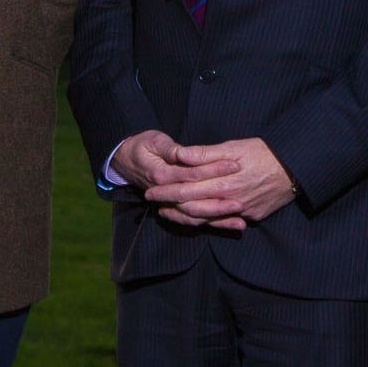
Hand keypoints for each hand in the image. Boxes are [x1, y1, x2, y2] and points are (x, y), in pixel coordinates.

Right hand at [110, 131, 239, 227]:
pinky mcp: (176, 208)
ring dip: (219, 219)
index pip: (191, 175)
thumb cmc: (142, 146)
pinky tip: (232, 226)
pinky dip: (213, 224)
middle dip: (220, 201)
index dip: (213, 170)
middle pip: (196, 202)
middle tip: (242, 200)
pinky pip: (194, 221)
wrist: (125, 160)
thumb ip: (170, 148)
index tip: (234, 165)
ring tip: (241, 219)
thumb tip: (183, 153)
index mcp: (162, 175)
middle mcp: (166, 194)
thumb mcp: (154, 141)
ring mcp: (170, 204)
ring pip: (196, 216)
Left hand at [144, 137, 298, 230]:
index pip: (186, 189)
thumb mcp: (235, 146)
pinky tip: (198, 217)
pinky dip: (208, 220)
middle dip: (169, 204)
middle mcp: (229, 201)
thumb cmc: (265, 152)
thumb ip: (206, 154)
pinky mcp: (252, 216)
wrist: (297, 169)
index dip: (166, 190)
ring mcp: (241, 211)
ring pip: (206, 219)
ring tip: (168, 211)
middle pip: (192, 206)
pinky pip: (224, 222)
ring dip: (184, 216)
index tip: (151, 189)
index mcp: (222, 182)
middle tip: (153, 201)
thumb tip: (180, 155)